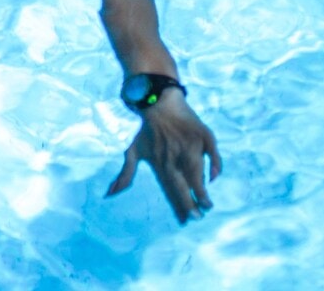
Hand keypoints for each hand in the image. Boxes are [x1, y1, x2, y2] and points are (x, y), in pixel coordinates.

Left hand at [106, 91, 220, 223]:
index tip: (183, 221)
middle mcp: (174, 155)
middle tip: (196, 218)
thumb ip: (125, 175)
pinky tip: (214, 176)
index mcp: (160, 163)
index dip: (177, 206)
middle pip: (183, 183)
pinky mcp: (201, 133)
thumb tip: (109, 194)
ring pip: (196, 170)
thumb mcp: (132, 152)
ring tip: (207, 204)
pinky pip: (211, 151)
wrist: (157, 100)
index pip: (170, 189)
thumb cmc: (145, 130)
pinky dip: (214, 163)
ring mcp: (189, 144)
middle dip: (189, 202)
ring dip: (201, 188)